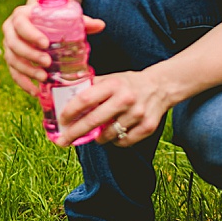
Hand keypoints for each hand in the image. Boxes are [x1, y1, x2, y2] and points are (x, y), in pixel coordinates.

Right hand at [0, 0, 104, 94]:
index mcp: (21, 15)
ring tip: (44, 78)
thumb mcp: (65, 18)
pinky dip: (23, 83)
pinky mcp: (11, 60)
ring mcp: (8, 46)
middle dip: (30, 55)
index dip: (31, 34)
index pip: (21, 24)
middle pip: (14, 44)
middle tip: (47, 63)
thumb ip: (82, 21)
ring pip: (12, 60)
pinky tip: (35, 91)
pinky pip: (13, 73)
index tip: (45, 43)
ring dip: (27, 70)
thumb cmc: (53, 20)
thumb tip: (101, 25)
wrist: (38, 23)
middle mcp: (10, 30)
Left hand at [55, 69, 171, 147]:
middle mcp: (126, 99)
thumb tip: (65, 98)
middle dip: (74, 133)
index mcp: (114, 84)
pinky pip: (123, 142)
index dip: (70, 111)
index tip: (61, 121)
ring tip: (98, 132)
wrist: (160, 87)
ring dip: (98, 137)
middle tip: (62, 141)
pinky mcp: (147, 127)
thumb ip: (91, 87)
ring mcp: (137, 114)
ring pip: (108, 135)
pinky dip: (115, 141)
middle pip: (93, 120)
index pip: (86, 99)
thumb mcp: (111, 78)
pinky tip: (115, 133)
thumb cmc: (128, 84)